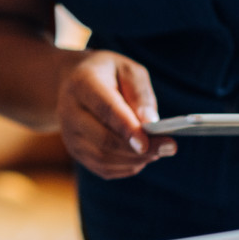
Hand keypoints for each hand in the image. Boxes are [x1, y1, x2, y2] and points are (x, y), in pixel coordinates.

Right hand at [56, 50, 175, 178]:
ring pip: (103, 158)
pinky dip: (127, 167)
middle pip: (103, 140)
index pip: (105, 110)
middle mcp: (69, 112)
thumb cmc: (108, 74)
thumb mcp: (128, 70)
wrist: (74, 82)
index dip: (127, 128)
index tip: (148, 142)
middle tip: (169, 147)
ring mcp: (69, 135)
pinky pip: (103, 168)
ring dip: (135, 160)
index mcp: (82, 84)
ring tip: (157, 150)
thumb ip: (140, 94)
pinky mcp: (75, 151)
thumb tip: (150, 123)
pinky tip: (141, 156)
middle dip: (139, 149)